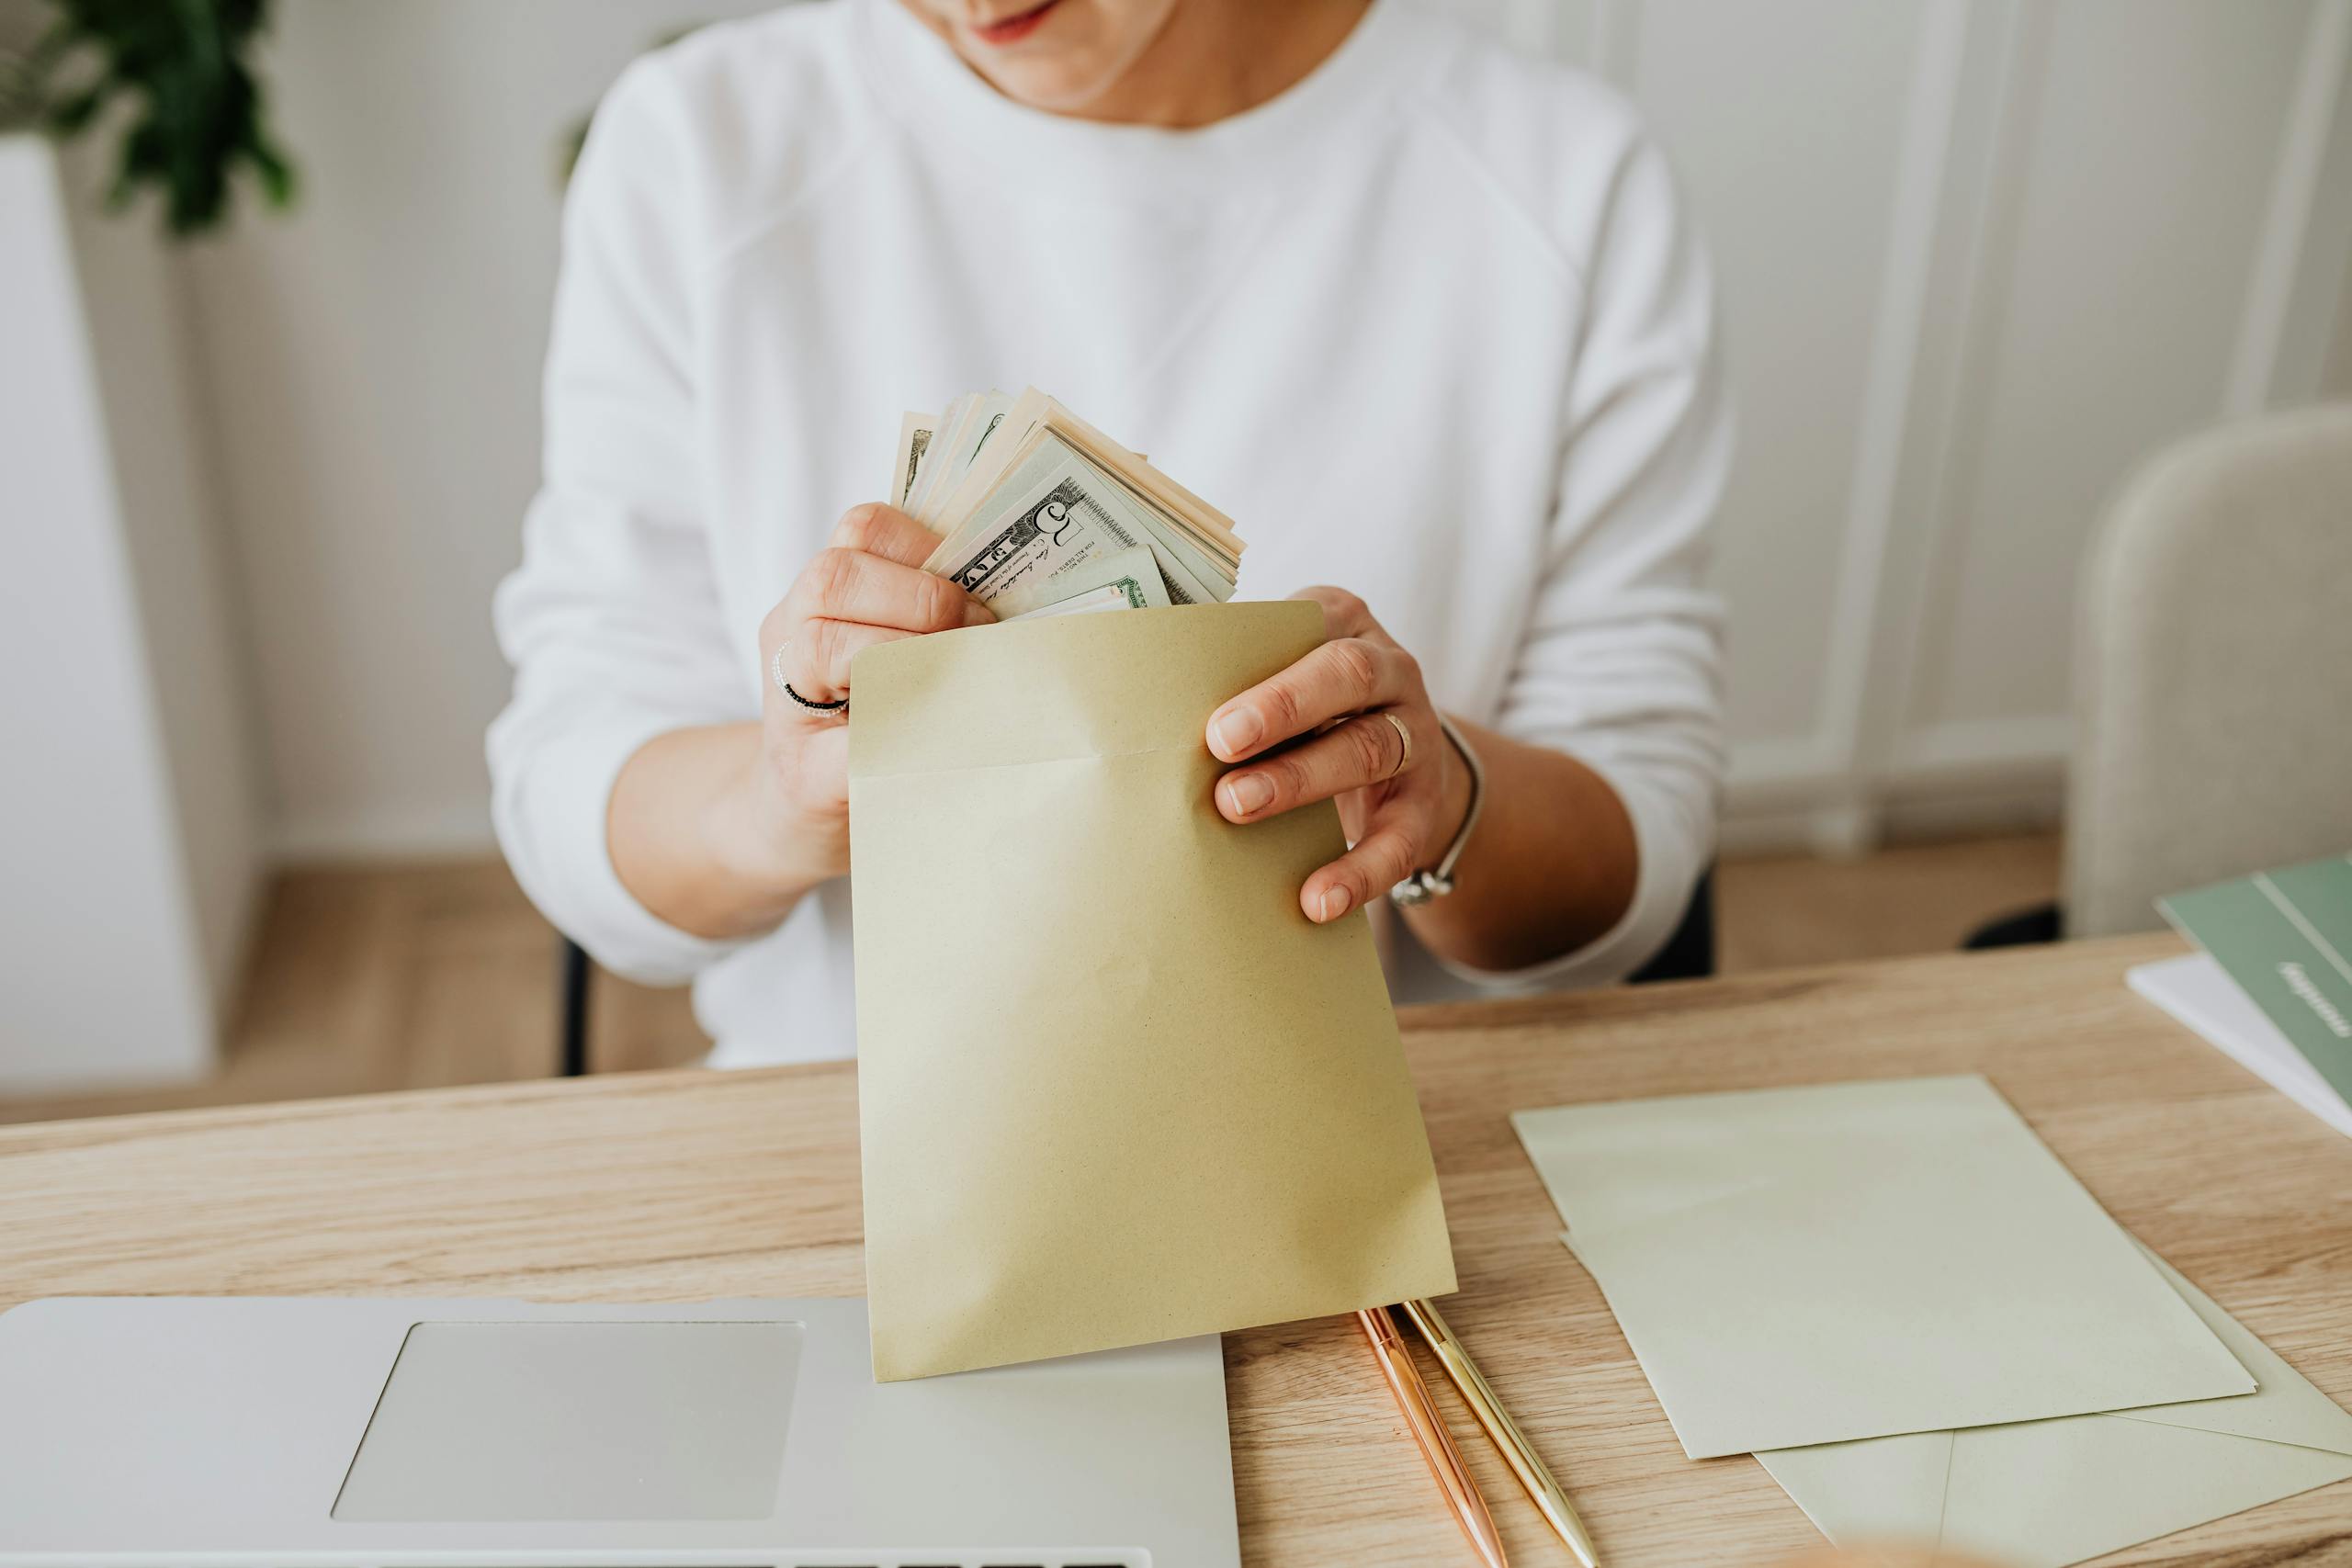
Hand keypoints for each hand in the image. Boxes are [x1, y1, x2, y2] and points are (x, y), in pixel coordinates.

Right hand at [731, 503, 991, 886]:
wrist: (802, 814)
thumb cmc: (868, 723)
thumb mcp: (890, 651)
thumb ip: (933, 617)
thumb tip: (1032, 601)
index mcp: (820, 594)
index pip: (863, 529)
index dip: (926, 546)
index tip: (978, 586)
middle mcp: (789, 633)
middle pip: (835, 576)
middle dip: (921, 599)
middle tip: (975, 632)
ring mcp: (786, 702)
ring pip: (822, 644)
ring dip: (904, 654)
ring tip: (953, 677)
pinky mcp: (804, 774)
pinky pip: (848, 742)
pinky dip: (901, 734)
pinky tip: (940, 736)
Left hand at [1206, 588, 1471, 923]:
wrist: (1393, 772)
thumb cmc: (1304, 712)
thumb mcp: (1277, 676)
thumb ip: (1227, 676)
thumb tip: (1137, 704)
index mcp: (1344, 624)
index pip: (1314, 620)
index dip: (1265, 656)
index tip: (1214, 702)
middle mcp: (1392, 671)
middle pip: (1347, 675)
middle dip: (1283, 707)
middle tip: (1220, 741)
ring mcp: (1415, 738)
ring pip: (1368, 750)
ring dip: (1301, 779)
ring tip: (1237, 806)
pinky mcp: (1421, 807)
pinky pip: (1399, 840)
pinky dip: (1358, 871)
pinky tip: (1317, 900)